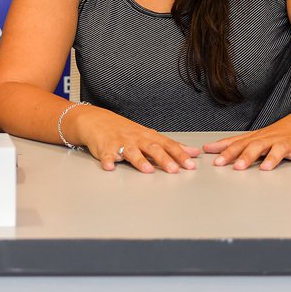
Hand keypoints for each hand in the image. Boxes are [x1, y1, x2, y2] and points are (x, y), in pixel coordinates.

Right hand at [70, 106, 198, 172]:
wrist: (97, 120)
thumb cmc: (126, 131)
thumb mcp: (149, 135)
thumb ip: (170, 146)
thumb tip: (193, 152)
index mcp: (148, 137)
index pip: (167, 145)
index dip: (179, 154)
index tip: (191, 164)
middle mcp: (136, 139)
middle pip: (152, 148)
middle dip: (164, 159)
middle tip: (174, 170)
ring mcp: (120, 143)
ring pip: (131, 152)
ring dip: (139, 161)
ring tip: (147, 170)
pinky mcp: (105, 148)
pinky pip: (106, 155)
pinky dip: (108, 161)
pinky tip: (110, 167)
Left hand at [203, 107, 290, 169]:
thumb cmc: (275, 133)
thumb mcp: (253, 137)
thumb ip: (231, 144)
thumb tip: (208, 148)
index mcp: (257, 139)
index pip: (239, 145)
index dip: (227, 153)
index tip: (216, 162)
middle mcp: (270, 140)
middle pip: (256, 147)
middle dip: (246, 157)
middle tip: (237, 167)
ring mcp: (286, 143)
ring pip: (278, 150)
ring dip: (272, 159)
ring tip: (265, 168)